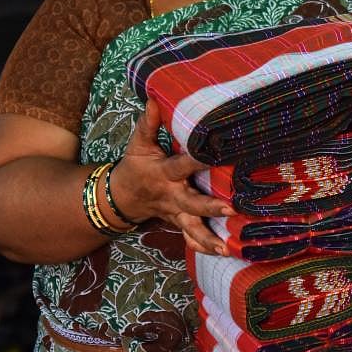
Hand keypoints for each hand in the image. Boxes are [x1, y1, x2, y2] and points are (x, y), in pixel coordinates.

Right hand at [109, 100, 233, 254]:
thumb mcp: (138, 144)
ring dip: (208, 238)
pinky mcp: (178, 222)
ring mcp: (175, 212)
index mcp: (164, 173)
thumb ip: (148, 124)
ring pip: (191, 228)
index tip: (215, 155)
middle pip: (192, 203)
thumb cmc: (135, 166)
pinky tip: (221, 253)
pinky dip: (202, 246)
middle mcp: (172, 195)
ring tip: (226, 247)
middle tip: (231, 208)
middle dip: (210, 207)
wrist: (120, 198)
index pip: (181, 165)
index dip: (196, 161)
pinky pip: (189, 237)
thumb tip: (154, 98)